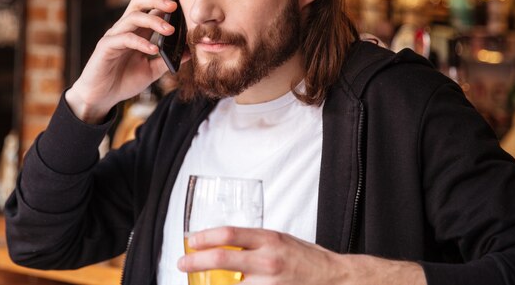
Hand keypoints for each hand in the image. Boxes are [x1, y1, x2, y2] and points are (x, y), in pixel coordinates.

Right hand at [66, 0, 182, 123]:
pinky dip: (141, 42)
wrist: (101, 97)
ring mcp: (114, 36)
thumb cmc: (123, 81)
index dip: (164, 2)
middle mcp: (125, 30)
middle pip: (138, 3)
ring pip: (133, 17)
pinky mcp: (106, 47)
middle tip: (175, 5)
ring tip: (170, 30)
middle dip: (156, 0)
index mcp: (136, 32)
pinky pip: (125, 39)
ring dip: (153, 21)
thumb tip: (188, 52)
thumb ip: (166, 60)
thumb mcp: (151, 71)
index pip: (150, 10)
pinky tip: (154, 49)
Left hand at [178, 227, 425, 284]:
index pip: (229, 234)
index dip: (205, 237)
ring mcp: (268, 282)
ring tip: (199, 281)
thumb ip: (252, 241)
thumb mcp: (278, 239)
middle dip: (196, 262)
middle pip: (222, 258)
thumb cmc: (304, 257)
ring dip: (209, 283)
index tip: (190, 241)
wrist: (332, 277)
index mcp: (269, 239)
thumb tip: (223, 243)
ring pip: (228, 284)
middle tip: (182, 263)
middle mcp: (267, 260)